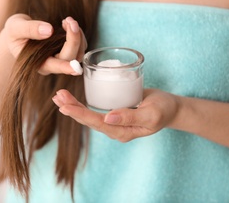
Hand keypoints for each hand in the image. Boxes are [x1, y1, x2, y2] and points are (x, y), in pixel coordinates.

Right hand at [3, 14, 86, 74]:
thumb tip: (49, 30)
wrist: (18, 33)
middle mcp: (51, 64)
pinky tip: (68, 24)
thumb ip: (29, 29)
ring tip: (67, 20)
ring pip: (78, 53)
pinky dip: (78, 34)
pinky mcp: (67, 50)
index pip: (54, 67)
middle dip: (74, 39)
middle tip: (69, 21)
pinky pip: (80, 46)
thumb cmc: (14, 33)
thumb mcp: (15, 28)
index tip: (75, 68)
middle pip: (70, 58)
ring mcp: (60, 58)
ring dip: (78, 35)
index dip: (65, 67)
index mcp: (37, 63)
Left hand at [52, 89, 180, 141]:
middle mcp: (115, 129)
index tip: (64, 105)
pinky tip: (72, 98)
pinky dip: (82, 103)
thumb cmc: (164, 109)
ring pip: (89, 115)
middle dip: (72, 108)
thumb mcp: (152, 114)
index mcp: (122, 132)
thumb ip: (131, 117)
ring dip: (74, 105)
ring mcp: (113, 122)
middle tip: (57, 97)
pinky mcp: (113, 113)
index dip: (80, 114)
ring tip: (59, 96)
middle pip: (88, 120)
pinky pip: (94, 110)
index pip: (96, 123)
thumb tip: (108, 117)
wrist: (171, 108)